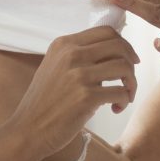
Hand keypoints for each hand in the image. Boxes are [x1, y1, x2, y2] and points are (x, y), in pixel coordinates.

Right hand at [10, 26, 139, 155]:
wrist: (28, 129)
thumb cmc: (44, 102)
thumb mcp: (55, 67)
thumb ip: (78, 56)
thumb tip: (113, 53)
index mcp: (63, 44)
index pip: (106, 31)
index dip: (124, 45)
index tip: (129, 60)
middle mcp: (71, 55)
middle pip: (119, 46)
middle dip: (131, 63)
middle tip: (129, 79)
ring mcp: (78, 75)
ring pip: (124, 67)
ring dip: (131, 83)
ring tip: (125, 96)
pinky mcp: (86, 97)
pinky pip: (121, 92)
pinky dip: (124, 100)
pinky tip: (116, 108)